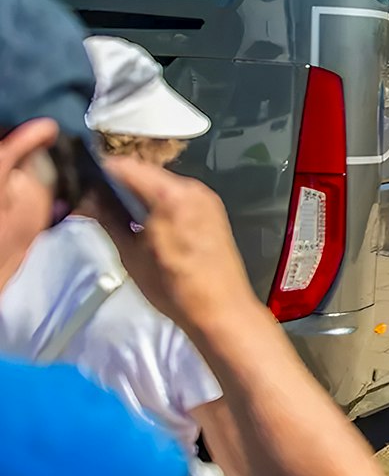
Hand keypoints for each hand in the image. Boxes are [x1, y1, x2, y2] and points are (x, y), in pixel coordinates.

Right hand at [91, 156, 259, 329]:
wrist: (220, 309)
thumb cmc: (173, 286)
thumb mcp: (130, 253)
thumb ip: (107, 218)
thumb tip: (87, 197)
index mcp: (172, 194)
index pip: (126, 166)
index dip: (99, 172)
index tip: (81, 185)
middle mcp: (193, 188)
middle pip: (145, 172)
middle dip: (118, 184)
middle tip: (93, 202)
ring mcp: (206, 198)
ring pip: (161, 183)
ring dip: (137, 193)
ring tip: (115, 213)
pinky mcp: (212, 210)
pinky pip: (177, 196)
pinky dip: (157, 201)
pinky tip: (142, 220)